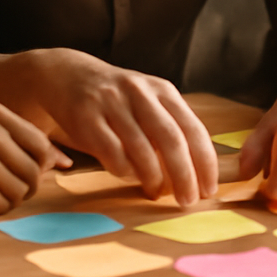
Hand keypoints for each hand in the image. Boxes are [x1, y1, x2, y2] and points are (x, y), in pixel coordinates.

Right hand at [31, 49, 218, 206]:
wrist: (67, 75)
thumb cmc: (117, 99)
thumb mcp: (148, 103)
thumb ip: (169, 129)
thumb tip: (196, 172)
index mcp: (163, 90)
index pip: (193, 128)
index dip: (204, 162)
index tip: (209, 189)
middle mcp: (141, 93)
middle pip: (171, 139)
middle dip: (184, 175)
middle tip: (188, 201)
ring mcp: (113, 103)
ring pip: (142, 149)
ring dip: (153, 178)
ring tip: (156, 193)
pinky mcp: (87, 117)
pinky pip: (112, 152)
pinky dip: (124, 171)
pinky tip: (127, 176)